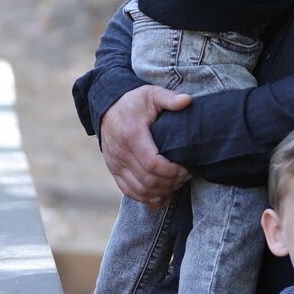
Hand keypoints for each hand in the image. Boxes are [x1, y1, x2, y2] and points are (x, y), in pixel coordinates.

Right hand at [98, 86, 191, 205]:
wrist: (107, 107)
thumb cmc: (133, 102)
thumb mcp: (150, 94)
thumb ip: (168, 98)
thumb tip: (187, 101)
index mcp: (132, 136)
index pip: (153, 164)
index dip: (172, 171)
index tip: (186, 168)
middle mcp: (121, 153)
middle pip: (148, 180)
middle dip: (171, 183)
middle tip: (185, 177)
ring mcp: (115, 164)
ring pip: (140, 190)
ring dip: (161, 192)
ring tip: (176, 185)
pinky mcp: (114, 170)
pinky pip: (129, 191)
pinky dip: (146, 199)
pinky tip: (162, 196)